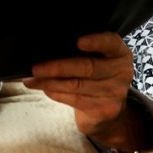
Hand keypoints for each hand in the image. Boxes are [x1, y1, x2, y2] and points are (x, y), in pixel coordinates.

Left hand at [24, 32, 152, 152]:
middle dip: (58, 67)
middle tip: (35, 68)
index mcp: (119, 53)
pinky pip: (74, 100)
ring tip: (32, 79)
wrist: (109, 110)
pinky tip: (43, 88)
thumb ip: (82, 51)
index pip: (111, 43)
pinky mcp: (103, 110)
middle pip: (87, 67)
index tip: (78, 42)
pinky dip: (55, 93)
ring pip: (76, 85)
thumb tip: (47, 45)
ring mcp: (114, 93)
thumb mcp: (98, 59)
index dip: (96, 42)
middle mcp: (121, 72)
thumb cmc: (96, 75)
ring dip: (49, 82)